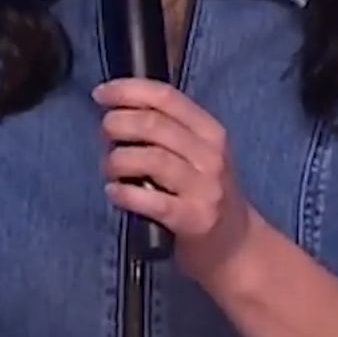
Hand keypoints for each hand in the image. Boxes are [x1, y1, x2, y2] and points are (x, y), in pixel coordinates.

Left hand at [92, 78, 257, 286]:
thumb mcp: (199, 154)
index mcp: (211, 131)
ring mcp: (204, 188)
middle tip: (104, 137)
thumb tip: (116, 113)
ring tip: (110, 169)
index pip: (166, 97)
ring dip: (117, 160)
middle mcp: (210, 155)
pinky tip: (114, 192)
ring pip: (149, 158)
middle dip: (116, 124)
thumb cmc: (206, 195)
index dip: (128, 90)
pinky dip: (125, 193)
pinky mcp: (193, 219)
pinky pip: (151, 200)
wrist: (237, 246)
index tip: (101, 94)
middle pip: (152, 125)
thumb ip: (168, 131)